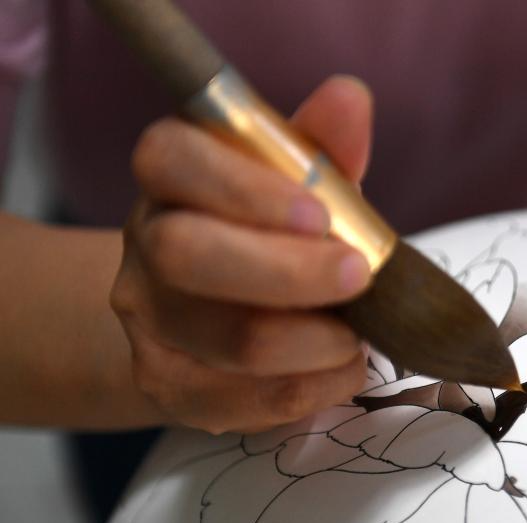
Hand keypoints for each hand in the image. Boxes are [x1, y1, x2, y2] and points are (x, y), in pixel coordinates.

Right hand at [111, 76, 373, 433]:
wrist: (217, 311)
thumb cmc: (273, 232)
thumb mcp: (300, 181)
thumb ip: (324, 144)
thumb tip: (350, 98)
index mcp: (171, 175)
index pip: (173, 160)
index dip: (247, 187)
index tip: (321, 212)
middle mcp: (146, 246)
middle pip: (191, 257)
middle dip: (291, 272)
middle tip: (361, 275)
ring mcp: (150, 323)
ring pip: (230, 341)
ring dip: (318, 341)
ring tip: (360, 332)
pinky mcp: (170, 387)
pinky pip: (243, 402)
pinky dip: (312, 388)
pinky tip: (341, 368)